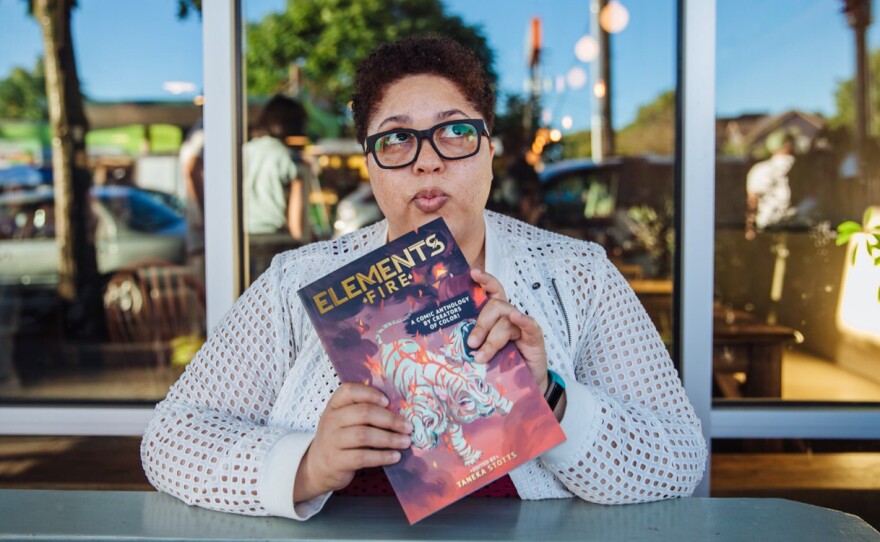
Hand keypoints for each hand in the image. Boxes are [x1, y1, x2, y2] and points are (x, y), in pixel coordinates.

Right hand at [294, 383, 412, 502]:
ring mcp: (332, 441)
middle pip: (363, 413)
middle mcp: (331, 420)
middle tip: (407, 426)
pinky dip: (382, 456)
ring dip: (389, 438)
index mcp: (335, 405)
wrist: (317, 467)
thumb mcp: (345, 420)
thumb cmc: (340, 439)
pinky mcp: (336, 461)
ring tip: (405, 442)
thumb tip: (399, 411)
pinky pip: (362, 457)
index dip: (370, 393)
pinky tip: (395, 456)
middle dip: (390, 419)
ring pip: (364, 435)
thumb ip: (364, 412)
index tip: (388, 401)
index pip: (349, 390)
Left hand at [467, 269, 548, 393]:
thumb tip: (453, 343)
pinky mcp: (535, 338)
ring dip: (492, 339)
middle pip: (495, 306)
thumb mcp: (484, 353)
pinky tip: (516, 318)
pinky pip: (529, 325)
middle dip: (481, 324)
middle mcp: (509, 318)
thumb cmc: (501, 368)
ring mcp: (523, 327)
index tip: (473, 273)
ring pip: (506, 320)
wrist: (523, 388)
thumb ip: (474, 343)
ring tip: (482, 357)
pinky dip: (522, 320)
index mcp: (496, 318)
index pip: (493, 292)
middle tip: (471, 344)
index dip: (485, 280)